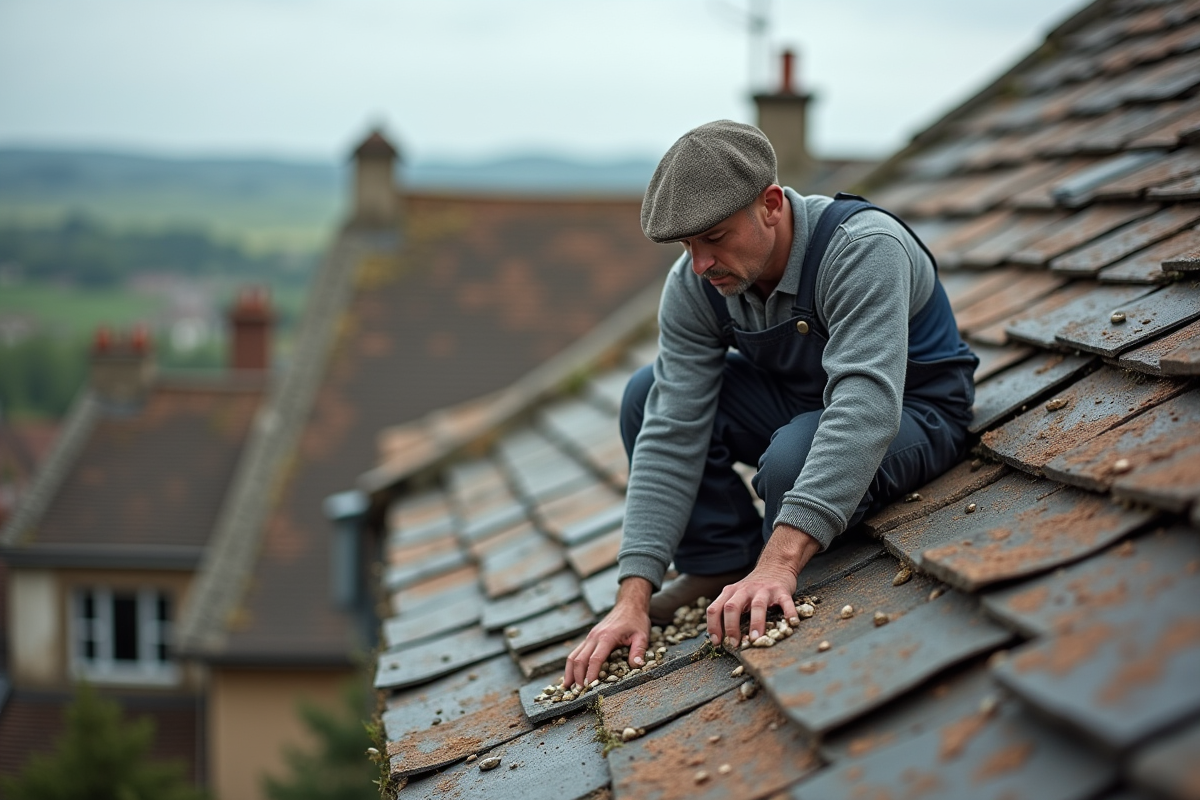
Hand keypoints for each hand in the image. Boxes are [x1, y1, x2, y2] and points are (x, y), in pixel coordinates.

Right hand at [563, 577, 651, 688]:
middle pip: (579, 659)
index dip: (590, 674)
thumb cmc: (636, 621)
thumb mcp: (642, 635)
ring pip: (573, 655)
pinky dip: (571, 665)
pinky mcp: (589, 638)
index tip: (589, 688)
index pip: (595, 659)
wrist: (628, 605)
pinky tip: (570, 676)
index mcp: (607, 637)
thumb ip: (639, 651)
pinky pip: (576, 652)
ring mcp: (590, 637)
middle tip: (578, 693)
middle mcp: (594, 637)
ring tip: (567, 688)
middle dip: (577, 677)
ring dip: (570, 672)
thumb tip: (637, 666)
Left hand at [706, 524, 820, 647]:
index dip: (713, 626)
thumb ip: (728, 611)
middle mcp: (744, 590)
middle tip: (735, 643)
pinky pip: (785, 603)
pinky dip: (788, 613)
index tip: (717, 642)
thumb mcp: (736, 595)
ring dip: (755, 623)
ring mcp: (763, 590)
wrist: (775, 565)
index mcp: (730, 592)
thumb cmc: (753, 588)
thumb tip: (720, 638)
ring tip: (756, 638)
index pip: (715, 609)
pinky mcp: (781, 591)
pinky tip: (791, 623)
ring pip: (757, 605)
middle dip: (731, 627)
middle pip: (732, 607)